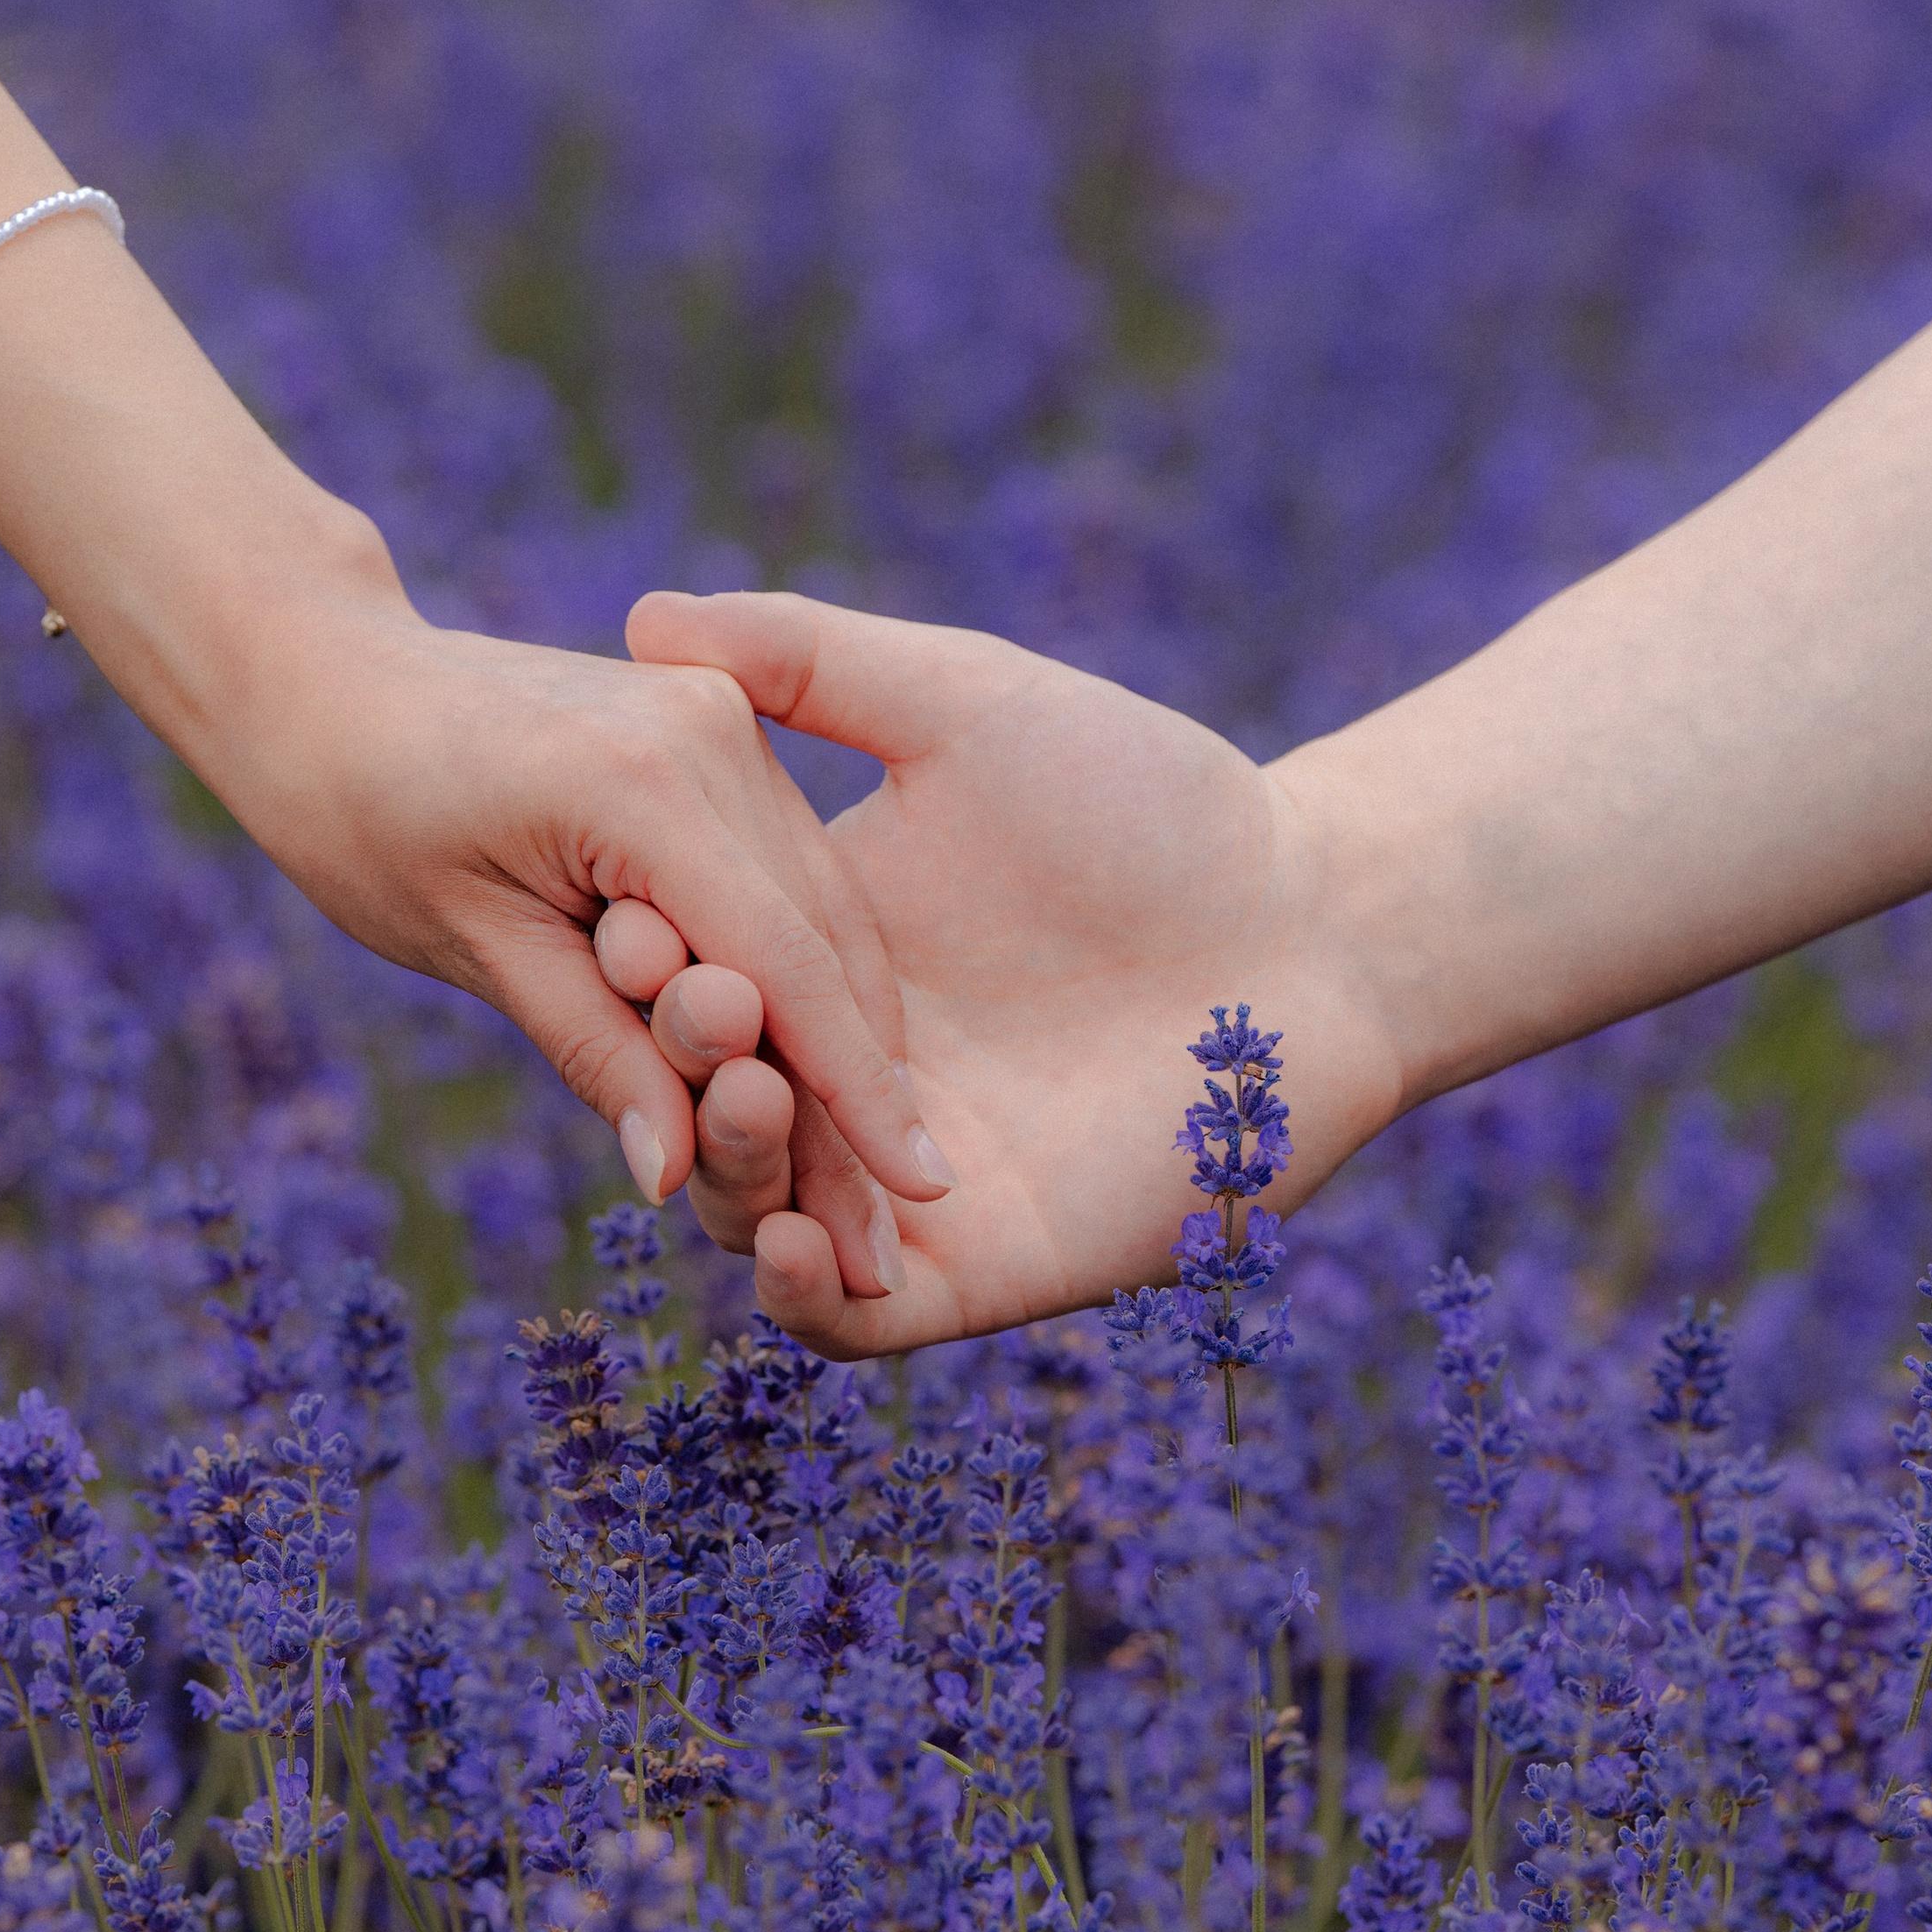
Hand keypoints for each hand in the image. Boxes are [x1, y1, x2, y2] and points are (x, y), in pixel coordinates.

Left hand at [196, 533, 959, 1263]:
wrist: (332, 679)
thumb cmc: (365, 816)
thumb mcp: (469, 944)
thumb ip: (592, 1050)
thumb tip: (678, 1180)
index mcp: (642, 781)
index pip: (783, 961)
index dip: (856, 1088)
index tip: (920, 1192)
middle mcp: (711, 730)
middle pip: (828, 936)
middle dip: (870, 1084)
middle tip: (905, 1224)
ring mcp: (728, 718)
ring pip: (828, 902)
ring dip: (857, 1028)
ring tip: (882, 1170)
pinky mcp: (727, 725)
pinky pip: (793, 865)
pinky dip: (812, 961)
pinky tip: (832, 1060)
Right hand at [599, 590, 1405, 1354]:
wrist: (1313, 922)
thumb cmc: (1149, 797)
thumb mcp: (963, 702)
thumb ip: (809, 660)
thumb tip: (645, 612)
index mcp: (821, 953)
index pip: (684, 980)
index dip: (638, 963)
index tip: (618, 918)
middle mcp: (847, 1073)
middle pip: (703, 1105)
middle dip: (674, 1069)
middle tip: (695, 1012)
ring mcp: (906, 1179)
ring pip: (761, 1216)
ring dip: (729, 1173)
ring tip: (739, 1100)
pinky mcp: (980, 1265)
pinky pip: (858, 1318)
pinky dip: (804, 1295)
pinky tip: (790, 1235)